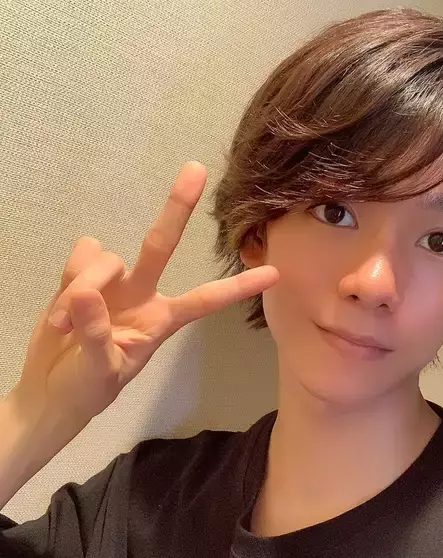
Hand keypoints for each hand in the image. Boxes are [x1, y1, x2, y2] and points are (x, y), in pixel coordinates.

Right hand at [15, 162, 278, 423]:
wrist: (52, 387)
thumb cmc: (87, 388)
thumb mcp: (100, 372)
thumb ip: (97, 335)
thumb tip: (87, 296)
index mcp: (162, 321)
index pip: (205, 300)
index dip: (238, 287)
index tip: (274, 273)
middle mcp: (143, 293)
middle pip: (160, 243)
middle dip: (178, 207)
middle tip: (196, 169)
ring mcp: (113, 283)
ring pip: (104, 258)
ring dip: (81, 286)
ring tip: (65, 327)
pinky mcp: (82, 276)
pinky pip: (79, 258)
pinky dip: (66, 281)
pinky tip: (60, 313)